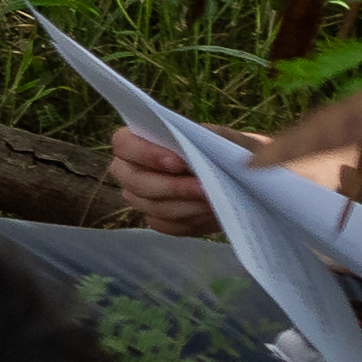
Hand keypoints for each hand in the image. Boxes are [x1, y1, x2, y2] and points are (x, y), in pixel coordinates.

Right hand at [107, 121, 218, 237]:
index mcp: (137, 139)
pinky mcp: (157, 218)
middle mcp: (130, 169)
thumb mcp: (222, 136)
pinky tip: (209, 212)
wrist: (237, 174)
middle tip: (205, 188)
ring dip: (186, 205)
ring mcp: (140, 197)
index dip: (147, 154)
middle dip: (172, 187)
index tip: (180, 162)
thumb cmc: (223, 147)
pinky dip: (189, 220)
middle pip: (135, 183)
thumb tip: (220, 158)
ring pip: (153, 207)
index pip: (123, 145)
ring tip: (214, 200)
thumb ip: (212, 140)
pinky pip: (164, 225)